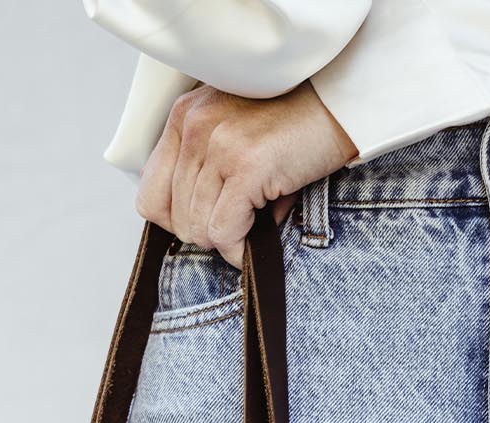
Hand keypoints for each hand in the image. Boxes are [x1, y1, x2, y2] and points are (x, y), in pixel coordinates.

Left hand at [136, 81, 357, 267]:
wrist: (338, 107)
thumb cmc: (291, 127)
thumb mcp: (233, 137)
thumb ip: (203, 171)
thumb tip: (193, 229)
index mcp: (183, 117)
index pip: (150, 194)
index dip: (178, 221)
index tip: (207, 221)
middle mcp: (193, 126)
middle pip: (175, 218)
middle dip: (208, 233)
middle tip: (239, 224)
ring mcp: (218, 145)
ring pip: (199, 229)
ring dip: (227, 241)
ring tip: (253, 226)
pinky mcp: (246, 166)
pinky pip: (224, 233)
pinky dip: (240, 248)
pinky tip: (258, 238)